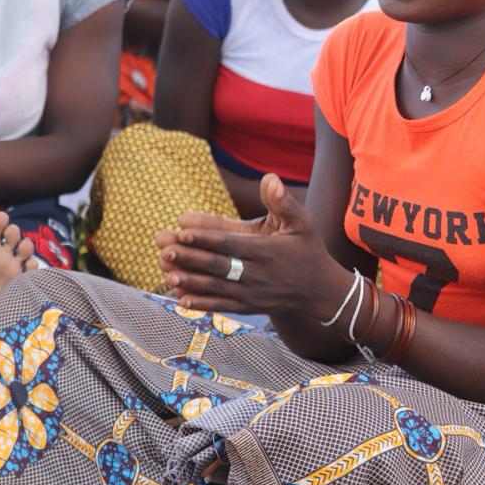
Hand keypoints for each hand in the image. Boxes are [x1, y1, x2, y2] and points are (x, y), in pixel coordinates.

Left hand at [154, 174, 346, 316]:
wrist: (319, 290)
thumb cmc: (308, 250)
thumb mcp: (303, 222)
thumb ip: (284, 202)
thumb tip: (270, 178)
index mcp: (269, 251)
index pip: (232, 243)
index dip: (207, 237)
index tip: (183, 230)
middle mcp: (259, 274)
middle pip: (219, 266)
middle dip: (191, 258)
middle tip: (165, 250)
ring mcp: (252, 293)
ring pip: (216, 288)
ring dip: (190, 282)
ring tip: (166, 273)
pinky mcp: (248, 306)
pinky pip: (221, 306)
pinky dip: (201, 304)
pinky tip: (180, 299)